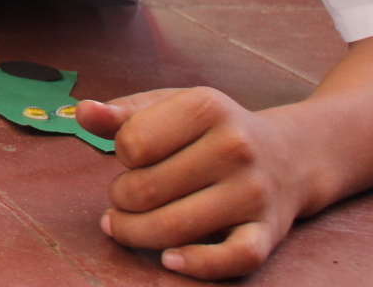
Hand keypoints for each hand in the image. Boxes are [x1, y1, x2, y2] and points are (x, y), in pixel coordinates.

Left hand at [76, 88, 314, 279]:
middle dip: (120, 199)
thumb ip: (123, 112)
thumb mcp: (171, 107)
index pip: (132, 143)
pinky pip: (232, 258)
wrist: (290, 156)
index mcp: (207, 107)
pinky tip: (169, 259)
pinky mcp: (268, 232)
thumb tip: (82, 112)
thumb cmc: (213, 130)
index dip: (121, 154)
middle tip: (124, 197)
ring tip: (125, 225)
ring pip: (174, 228)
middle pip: (145, 190)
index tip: (134, 156)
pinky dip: (197, 265)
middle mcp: (235, 147)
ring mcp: (253, 193)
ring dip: (135, 233)